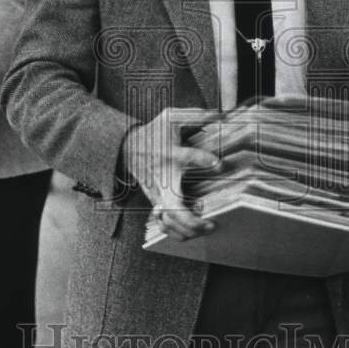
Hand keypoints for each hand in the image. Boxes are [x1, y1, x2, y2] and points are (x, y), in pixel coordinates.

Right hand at [121, 108, 221, 240]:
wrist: (129, 148)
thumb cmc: (155, 133)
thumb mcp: (171, 117)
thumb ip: (195, 116)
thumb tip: (220, 114)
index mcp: (170, 154)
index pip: (187, 157)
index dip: (204, 160)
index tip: (219, 164)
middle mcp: (163, 178)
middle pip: (173, 207)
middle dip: (191, 221)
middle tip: (211, 222)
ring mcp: (157, 194)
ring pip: (168, 222)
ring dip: (187, 231)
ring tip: (207, 228)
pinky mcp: (155, 202)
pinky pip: (164, 225)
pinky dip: (177, 233)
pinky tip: (193, 233)